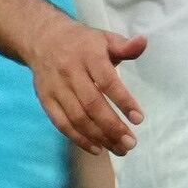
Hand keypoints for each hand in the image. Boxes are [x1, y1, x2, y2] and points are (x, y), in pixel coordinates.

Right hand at [26, 18, 147, 155]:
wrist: (44, 39)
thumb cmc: (83, 43)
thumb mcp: (105, 38)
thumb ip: (125, 46)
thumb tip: (143, 42)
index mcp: (89, 55)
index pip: (108, 81)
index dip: (123, 101)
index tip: (139, 119)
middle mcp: (71, 72)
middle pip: (92, 104)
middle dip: (112, 127)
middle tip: (130, 143)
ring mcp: (56, 88)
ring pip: (77, 118)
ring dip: (99, 137)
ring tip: (119, 149)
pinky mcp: (46, 100)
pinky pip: (62, 123)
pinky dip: (79, 139)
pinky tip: (97, 148)